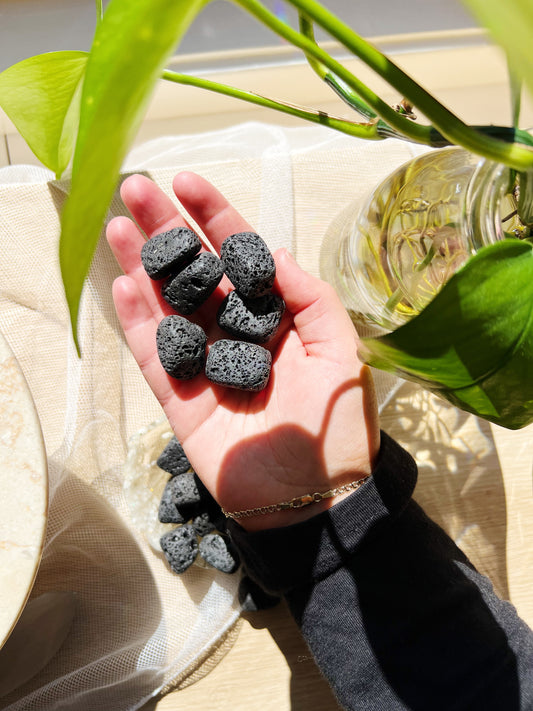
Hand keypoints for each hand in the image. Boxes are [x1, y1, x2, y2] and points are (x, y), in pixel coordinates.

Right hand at [107, 172, 379, 530]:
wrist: (315, 501)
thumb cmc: (337, 429)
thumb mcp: (341, 354)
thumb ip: (310, 299)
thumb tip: (273, 252)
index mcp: (277, 320)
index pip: (242, 260)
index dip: (216, 219)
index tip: (189, 183)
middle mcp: (238, 336)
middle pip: (197, 275)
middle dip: (169, 232)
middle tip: (137, 189)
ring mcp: (206, 366)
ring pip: (169, 308)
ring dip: (143, 268)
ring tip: (119, 226)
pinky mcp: (182, 401)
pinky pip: (156, 357)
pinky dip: (139, 324)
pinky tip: (122, 286)